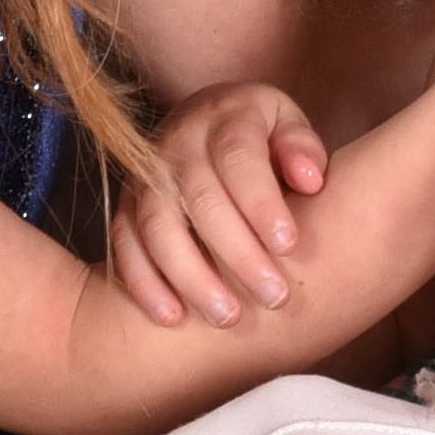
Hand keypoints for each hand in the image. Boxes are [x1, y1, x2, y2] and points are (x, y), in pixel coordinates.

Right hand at [111, 82, 332, 327]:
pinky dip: (144, 282)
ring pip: (158, 226)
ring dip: (191, 276)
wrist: (204, 123)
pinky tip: (172, 317)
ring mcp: (144, 175)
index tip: (289, 246)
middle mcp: (177, 142)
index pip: (238, 158)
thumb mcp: (287, 126)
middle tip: (276, 297)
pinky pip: (124, 245)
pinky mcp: (125, 207)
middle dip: (238, 253)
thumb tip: (310, 180)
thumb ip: (301, 149)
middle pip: (199, 198)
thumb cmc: (261, 138)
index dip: (261, 203)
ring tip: (228, 317)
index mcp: (225, 116)